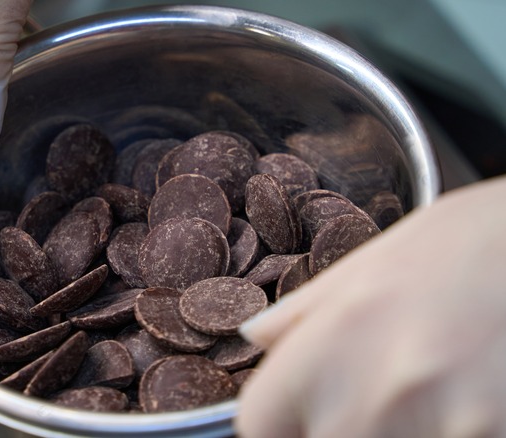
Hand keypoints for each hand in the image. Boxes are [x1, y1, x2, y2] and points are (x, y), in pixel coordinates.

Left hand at [236, 175, 505, 437]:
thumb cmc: (482, 242)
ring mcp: (447, 431)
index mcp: (336, 341)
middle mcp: (379, 397)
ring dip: (399, 432)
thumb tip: (254, 337)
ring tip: (432, 387)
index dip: (277, 423)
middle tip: (379, 394)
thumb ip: (306, 312)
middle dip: (338, 428)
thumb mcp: (380, 258)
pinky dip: (449, 429)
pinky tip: (468, 399)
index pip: (259, 424)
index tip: (297, 416)